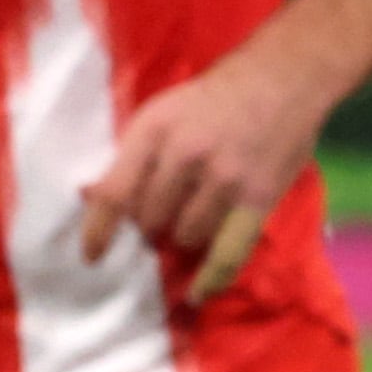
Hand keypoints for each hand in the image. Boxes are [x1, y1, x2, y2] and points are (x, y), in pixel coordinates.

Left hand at [79, 64, 319, 302]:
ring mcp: (224, 179)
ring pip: (186, 235)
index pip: (115, 192)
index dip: (99, 229)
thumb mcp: (160, 111)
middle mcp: (186, 156)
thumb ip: (132, 155)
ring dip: (182, 236)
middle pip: (150, 218)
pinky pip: (228, 252)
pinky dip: (210, 277)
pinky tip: (196, 293)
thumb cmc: (212, 97)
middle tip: (159, 217)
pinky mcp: (258, 197)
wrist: (281, 78)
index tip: (91, 255)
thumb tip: (90, 196)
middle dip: (149, 225)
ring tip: (191, 217)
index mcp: (153, 130)